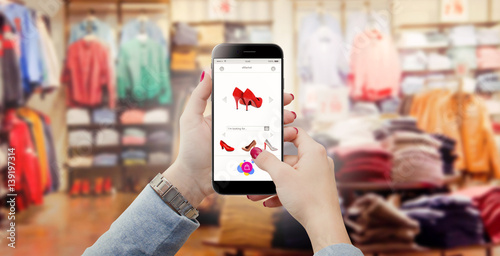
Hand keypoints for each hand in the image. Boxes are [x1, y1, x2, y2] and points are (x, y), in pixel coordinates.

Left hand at [163, 69, 296, 207]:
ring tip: (289, 118)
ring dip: (282, 121)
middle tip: (287, 100)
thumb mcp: (191, 118)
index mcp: (229, 116)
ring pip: (270, 129)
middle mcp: (241, 127)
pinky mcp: (252, 157)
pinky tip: (285, 137)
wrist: (194, 177)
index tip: (275, 85)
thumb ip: (199, 96)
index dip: (263, 92)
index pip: (249, 100)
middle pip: (264, 113)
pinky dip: (279, 141)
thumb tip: (208, 72)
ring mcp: (248, 142)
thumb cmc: (190, 148)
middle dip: (278, 105)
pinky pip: (269, 147)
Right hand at [247, 128, 350, 252]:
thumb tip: (257, 151)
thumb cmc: (308, 198)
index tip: (267, 139)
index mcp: (313, 152)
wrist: (323, 225)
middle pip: (289, 157)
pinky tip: (269, 201)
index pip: (296, 133)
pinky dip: (282, 192)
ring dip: (272, 183)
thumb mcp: (282, 176)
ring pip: (290, 175)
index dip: (281, 134)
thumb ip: (267, 161)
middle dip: (270, 168)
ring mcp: (317, 176)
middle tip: (257, 170)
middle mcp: (318, 161)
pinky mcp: (315, 189)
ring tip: (256, 193)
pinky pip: (295, 186)